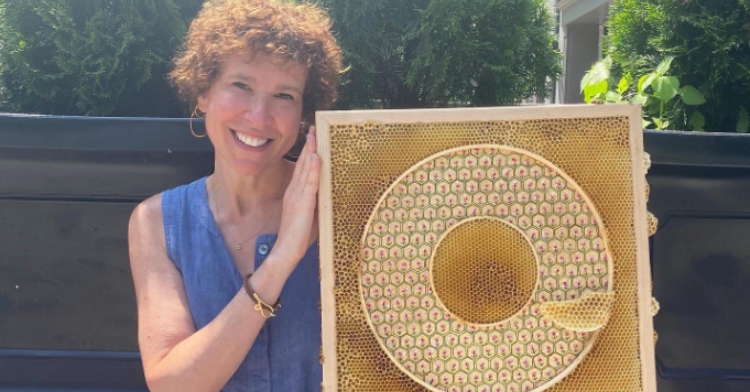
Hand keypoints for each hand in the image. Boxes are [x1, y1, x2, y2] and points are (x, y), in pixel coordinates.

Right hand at [271, 126, 319, 271]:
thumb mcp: (309, 217)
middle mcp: (294, 192)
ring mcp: (297, 196)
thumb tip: (326, 197)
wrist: (286, 251)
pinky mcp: (303, 203)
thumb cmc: (297, 238)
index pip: (301, 170)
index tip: (312, 141)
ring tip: (314, 136)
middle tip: (313, 130)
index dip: (306, 155)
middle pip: (302, 165)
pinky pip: (309, 182)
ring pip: (305, 170)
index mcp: (294, 195)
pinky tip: (314, 157)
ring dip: (310, 152)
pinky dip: (311, 168)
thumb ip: (315, 205)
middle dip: (308, 147)